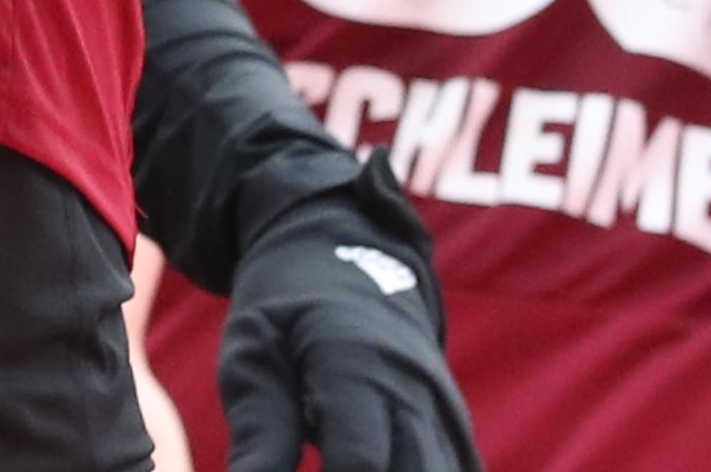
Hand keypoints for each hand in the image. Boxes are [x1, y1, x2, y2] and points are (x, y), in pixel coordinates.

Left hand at [221, 161, 479, 471]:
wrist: (348, 259)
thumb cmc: (287, 310)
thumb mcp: (253, 353)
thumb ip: (260, 432)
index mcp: (358, 365)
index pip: (359, 463)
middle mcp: (416, 391)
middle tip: (316, 460)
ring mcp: (446, 413)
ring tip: (333, 458)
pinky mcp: (457, 430)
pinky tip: (368, 464)